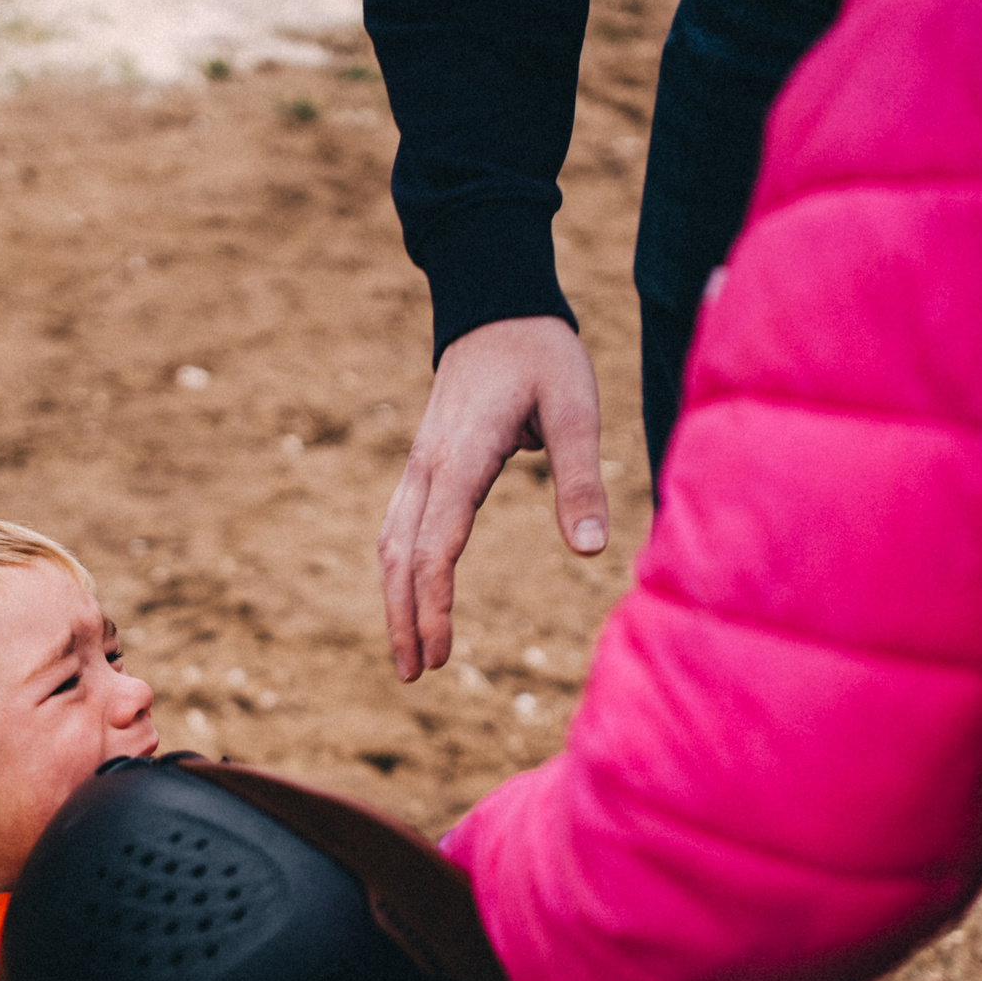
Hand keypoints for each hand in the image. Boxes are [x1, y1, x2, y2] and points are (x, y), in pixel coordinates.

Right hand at [378, 316, 606, 681]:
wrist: (497, 305)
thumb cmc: (543, 354)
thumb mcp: (576, 407)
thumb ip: (582, 477)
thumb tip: (591, 550)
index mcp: (463, 457)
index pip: (436, 545)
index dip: (433, 604)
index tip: (440, 653)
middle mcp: (429, 465)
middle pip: (400, 555)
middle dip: (404, 618)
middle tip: (417, 675)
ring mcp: (420, 463)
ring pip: (390, 542)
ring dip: (394, 600)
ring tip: (406, 653)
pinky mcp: (425, 463)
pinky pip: (398, 525)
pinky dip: (398, 570)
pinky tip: (408, 597)